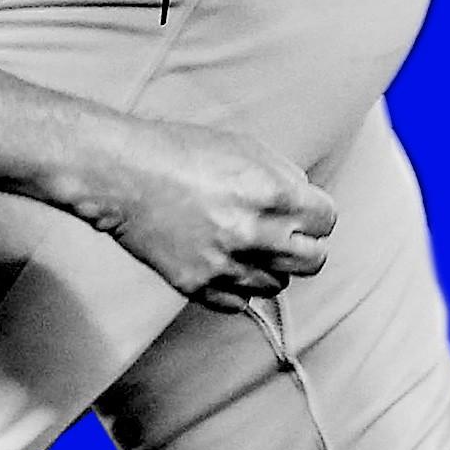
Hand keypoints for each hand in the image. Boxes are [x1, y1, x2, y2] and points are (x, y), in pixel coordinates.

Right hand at [94, 116, 336, 314]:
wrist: (122, 175)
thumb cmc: (179, 151)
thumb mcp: (242, 146)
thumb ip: (283, 175)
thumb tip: (305, 200)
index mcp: (272, 193)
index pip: (327, 221)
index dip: (315, 215)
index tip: (302, 214)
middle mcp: (255, 233)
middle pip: (314, 261)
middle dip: (303, 246)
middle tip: (283, 235)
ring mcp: (227, 264)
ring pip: (278, 285)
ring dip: (268, 267)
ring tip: (243, 245)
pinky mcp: (200, 286)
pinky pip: (240, 302)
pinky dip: (236, 286)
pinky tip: (221, 261)